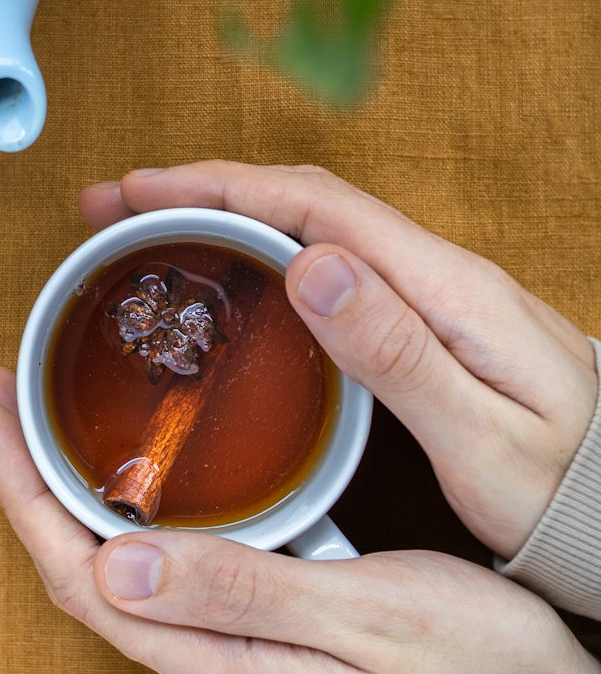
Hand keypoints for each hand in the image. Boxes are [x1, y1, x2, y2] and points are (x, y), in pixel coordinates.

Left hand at [0, 367, 600, 673]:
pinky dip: (126, 516)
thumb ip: (241, 589)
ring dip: (68, 498)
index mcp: (225, 667)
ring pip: (117, 575)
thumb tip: (113, 563)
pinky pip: (163, 575)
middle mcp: (215, 671)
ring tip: (40, 426)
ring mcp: (238, 661)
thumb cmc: (476, 664)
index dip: (22, 493)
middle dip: (26, 485)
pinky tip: (135, 481)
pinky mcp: (265, 644)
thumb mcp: (364, 615)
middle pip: (81, 574)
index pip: (80, 578)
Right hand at [80, 163, 597, 559]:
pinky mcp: (427, 323)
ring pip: (311, 229)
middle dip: (202, 191)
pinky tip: (230, 286)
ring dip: (227, 219)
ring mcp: (432, 295)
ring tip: (152, 236)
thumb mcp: (483, 438)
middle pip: (302, 202)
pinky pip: (329, 266)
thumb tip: (313, 264)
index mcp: (443, 287)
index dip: (217, 185)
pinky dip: (263, 257)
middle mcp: (435, 274)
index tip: (141, 191)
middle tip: (118, 208)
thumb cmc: (567, 488)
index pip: (313, 204)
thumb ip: (398, 353)